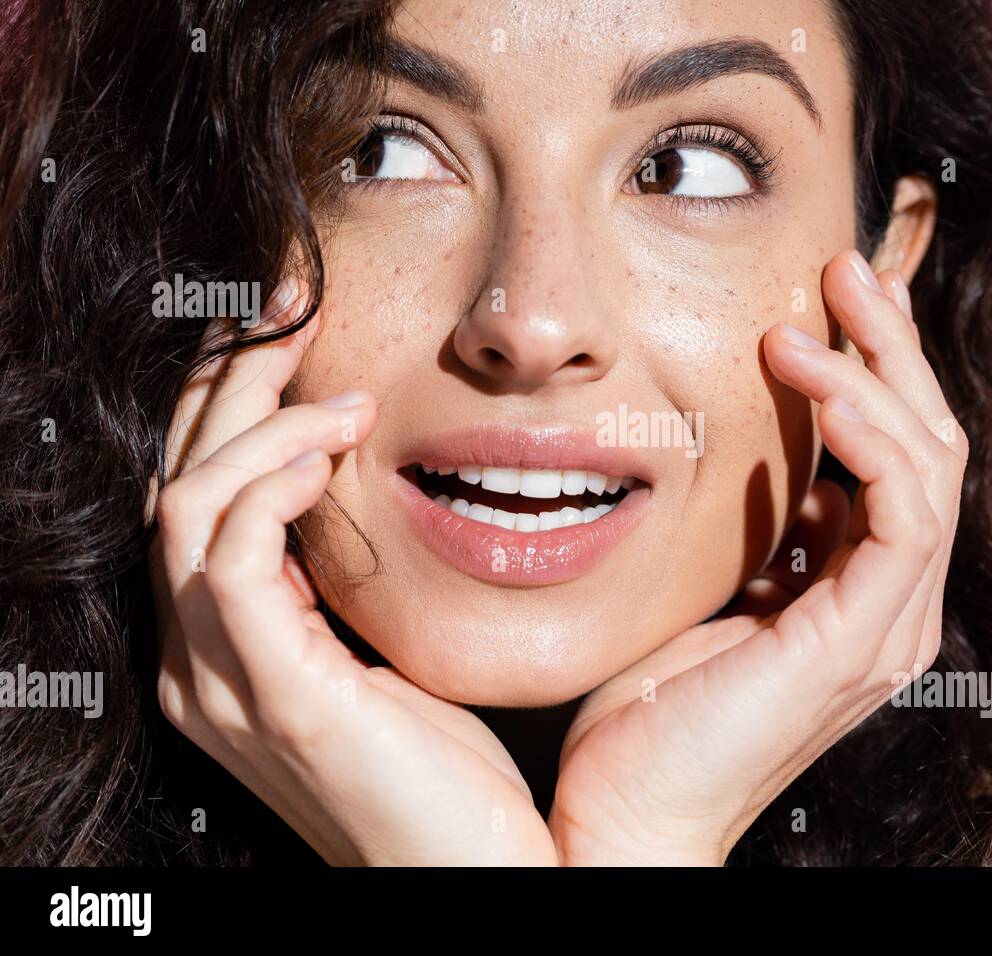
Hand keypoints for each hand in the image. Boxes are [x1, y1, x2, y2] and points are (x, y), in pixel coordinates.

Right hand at [147, 281, 556, 865]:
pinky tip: (330, 454)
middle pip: (175, 484)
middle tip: (290, 306)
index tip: (289, 330)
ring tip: (338, 388)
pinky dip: (270, 490)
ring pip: (188, 510)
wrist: (473, 876)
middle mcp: (200, 662)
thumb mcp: (385, 650)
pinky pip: (235, 562)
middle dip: (226, 384)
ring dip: (256, 427)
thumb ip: (347, 581)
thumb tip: (363, 481)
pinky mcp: (276, 699)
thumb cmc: (445, 768)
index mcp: (226, 646)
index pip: (194, 496)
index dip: (226, 405)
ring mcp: (223, 684)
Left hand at [547, 250, 966, 864]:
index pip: (898, 457)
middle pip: (930, 444)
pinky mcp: (861, 641)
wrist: (625, 815)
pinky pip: (903, 510)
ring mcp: (887, 626)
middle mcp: (893, 606)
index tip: (823, 301)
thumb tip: (772, 467)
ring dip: (880, 373)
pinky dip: (870, 434)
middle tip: (843, 266)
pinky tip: (818, 383)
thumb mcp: (709, 591)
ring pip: (931, 463)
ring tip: (816, 307)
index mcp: (858, 592)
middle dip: (892, 349)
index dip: (873, 370)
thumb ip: (757, 534)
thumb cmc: (647, 712)